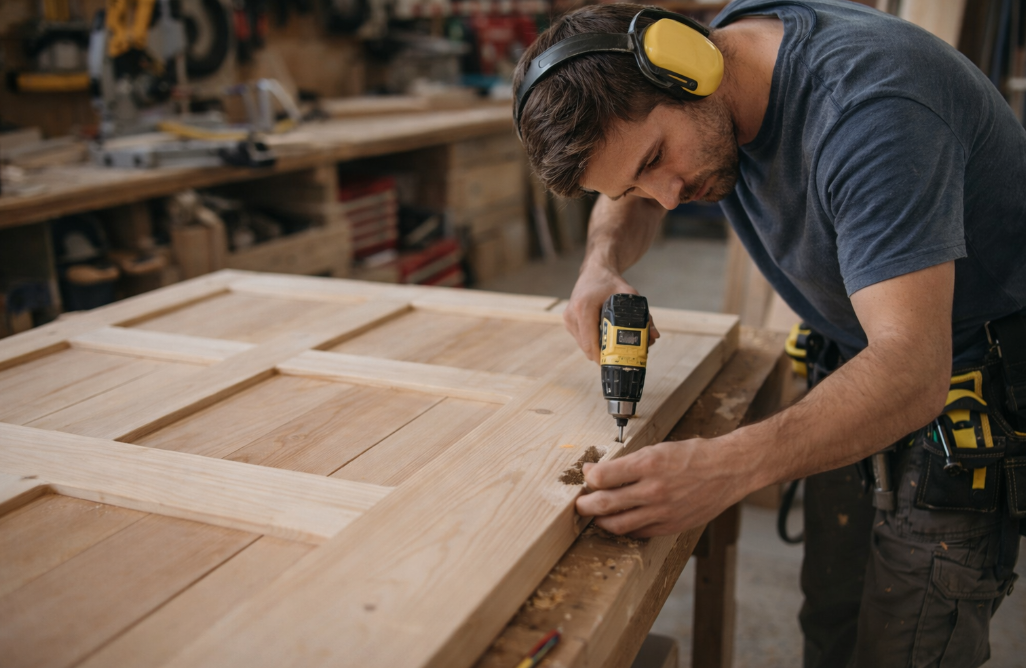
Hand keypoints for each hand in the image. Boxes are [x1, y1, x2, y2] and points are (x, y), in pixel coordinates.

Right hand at [563, 264, 659, 362]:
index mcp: (584, 307)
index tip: (615, 362)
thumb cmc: (610, 282)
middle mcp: (572, 314)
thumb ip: (643, 315)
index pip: (590, 342)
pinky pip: (581, 339)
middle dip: (603, 354)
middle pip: (586, 347)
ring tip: (612, 346)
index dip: (602, 357)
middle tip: (619, 356)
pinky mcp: (568, 320)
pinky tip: (604, 336)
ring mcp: (568, 318)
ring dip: (597, 349)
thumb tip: (653, 336)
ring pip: (583, 345)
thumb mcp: (629, 295)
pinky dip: (593, 341)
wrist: (595, 271)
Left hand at [575, 439, 743, 537]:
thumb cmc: (695, 455)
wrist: (729, 470)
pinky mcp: (670, 526)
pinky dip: (624, 529)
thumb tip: (600, 471)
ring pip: (617, 524)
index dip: (589, 477)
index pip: (603, 477)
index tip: (587, 475)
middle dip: (585, 505)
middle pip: (604, 504)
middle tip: (580, 503)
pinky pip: (638, 533)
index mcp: (649, 464)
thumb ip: (629, 462)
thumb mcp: (659, 448)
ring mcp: (662, 511)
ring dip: (600, 521)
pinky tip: (620, 522)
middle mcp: (654, 489)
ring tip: (595, 516)